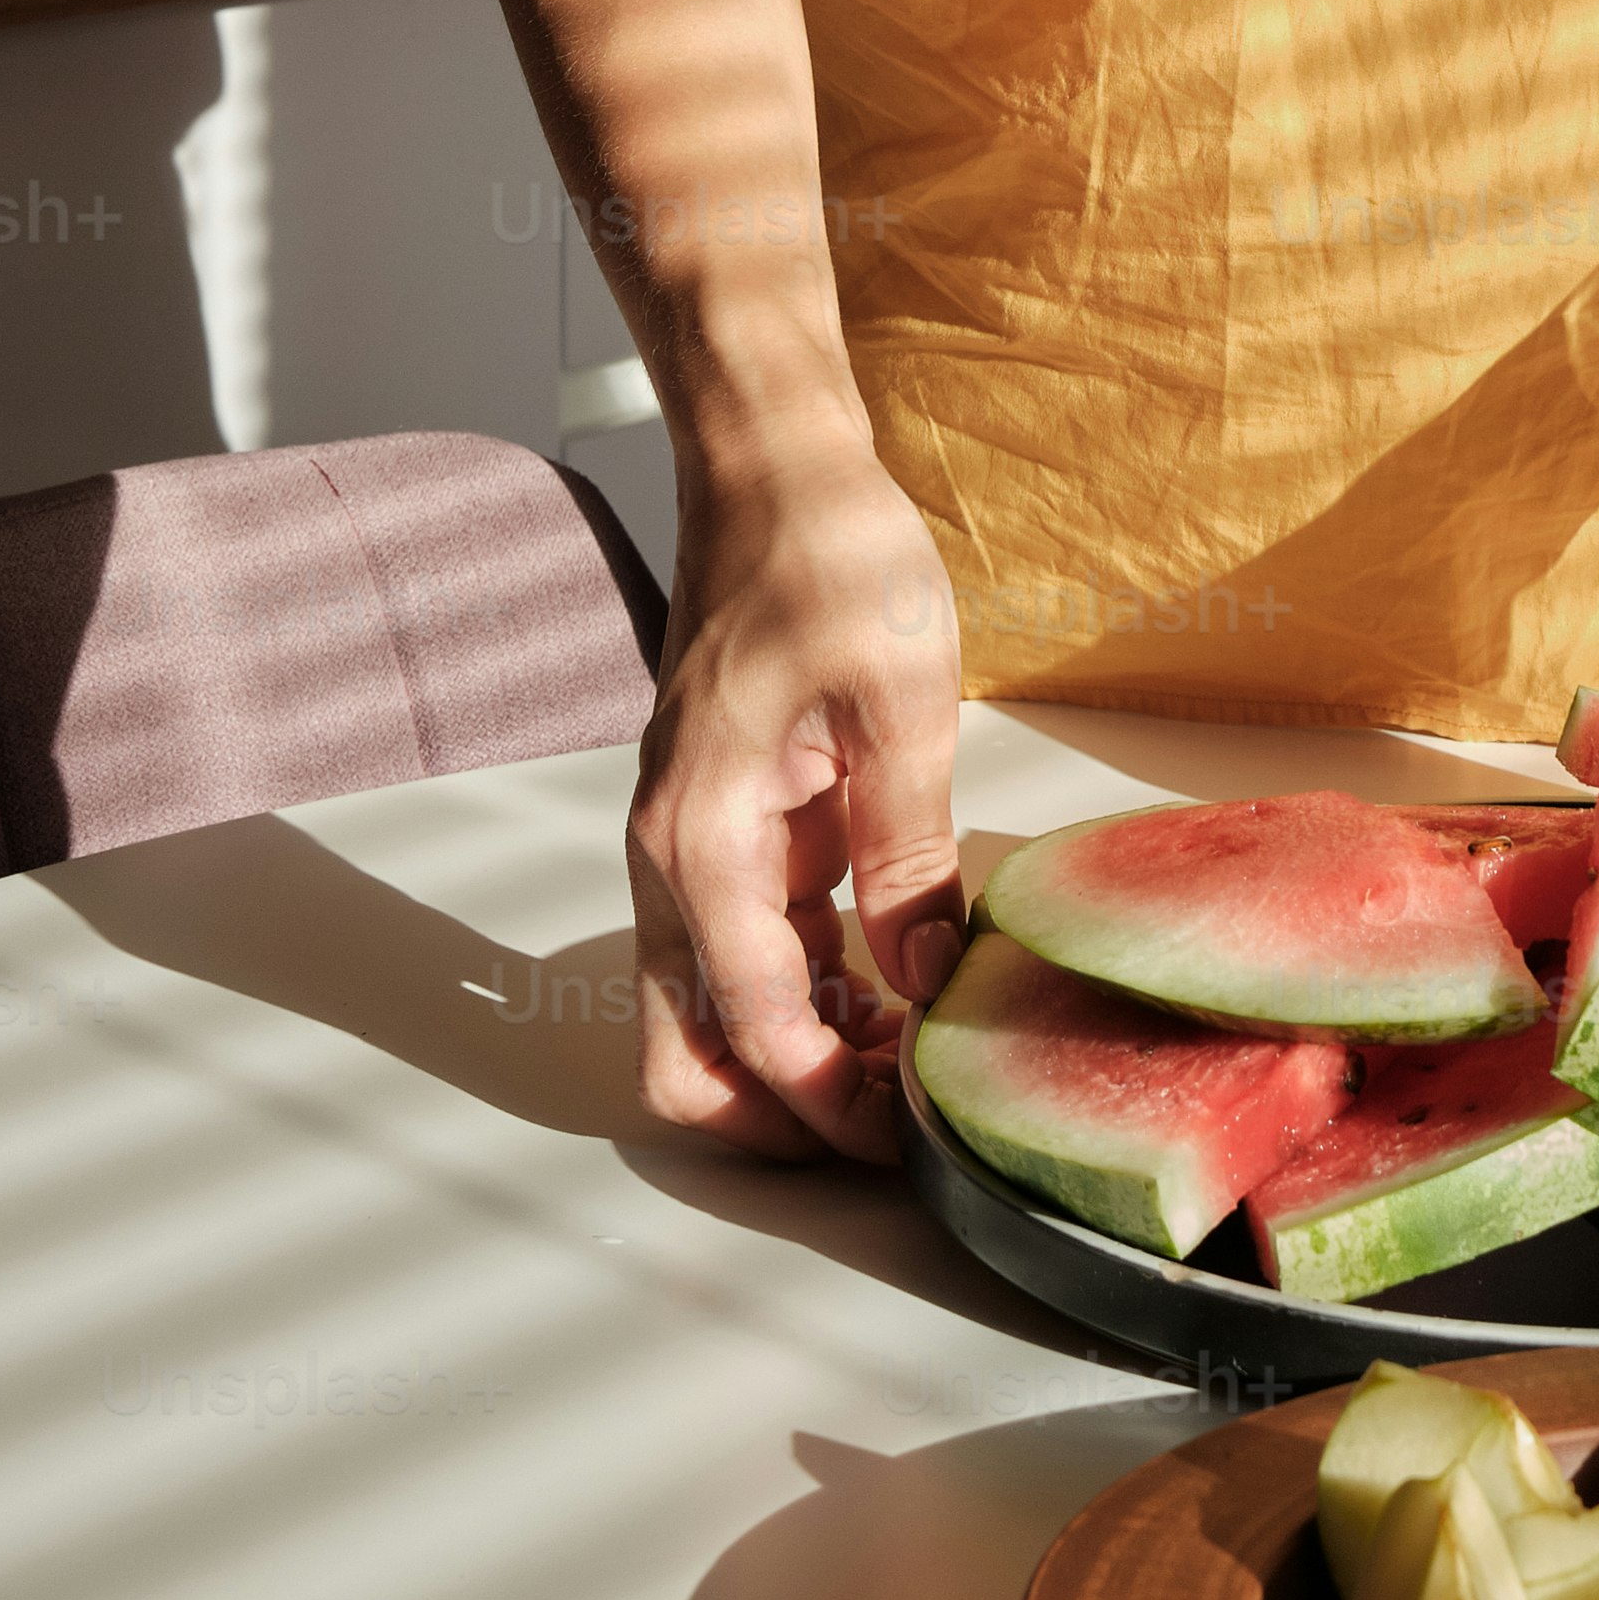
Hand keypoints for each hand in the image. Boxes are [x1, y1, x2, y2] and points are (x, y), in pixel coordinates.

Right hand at [626, 440, 965, 1160]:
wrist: (774, 466)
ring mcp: (695, 845)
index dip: (830, 1104)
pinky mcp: (732, 827)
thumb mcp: (900, 699)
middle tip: (892, 1122)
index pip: (751, 1025)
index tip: (913, 1133)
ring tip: (910, 1061)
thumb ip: (908, 852)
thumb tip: (925, 983)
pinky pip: (746, 950)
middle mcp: (673, 856)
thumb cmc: (829, 553)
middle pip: (684, 1056)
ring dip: (793, 1060)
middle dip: (776, 1117)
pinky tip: (891, 988)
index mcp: (702, 836)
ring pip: (709, 1013)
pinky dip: (802, 996)